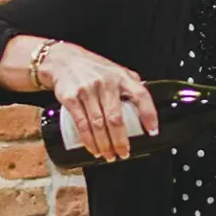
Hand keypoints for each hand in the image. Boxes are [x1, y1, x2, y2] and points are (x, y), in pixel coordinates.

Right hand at [40, 43, 157, 162]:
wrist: (63, 60)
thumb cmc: (92, 67)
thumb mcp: (115, 70)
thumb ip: (130, 84)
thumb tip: (145, 106)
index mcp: (121, 77)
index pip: (140, 95)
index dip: (149, 114)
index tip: (152, 131)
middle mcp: (105, 83)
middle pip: (116, 118)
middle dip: (120, 141)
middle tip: (123, 153)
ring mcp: (87, 90)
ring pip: (98, 124)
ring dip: (105, 145)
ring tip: (109, 155)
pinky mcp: (71, 98)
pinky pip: (81, 124)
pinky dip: (88, 140)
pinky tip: (93, 149)